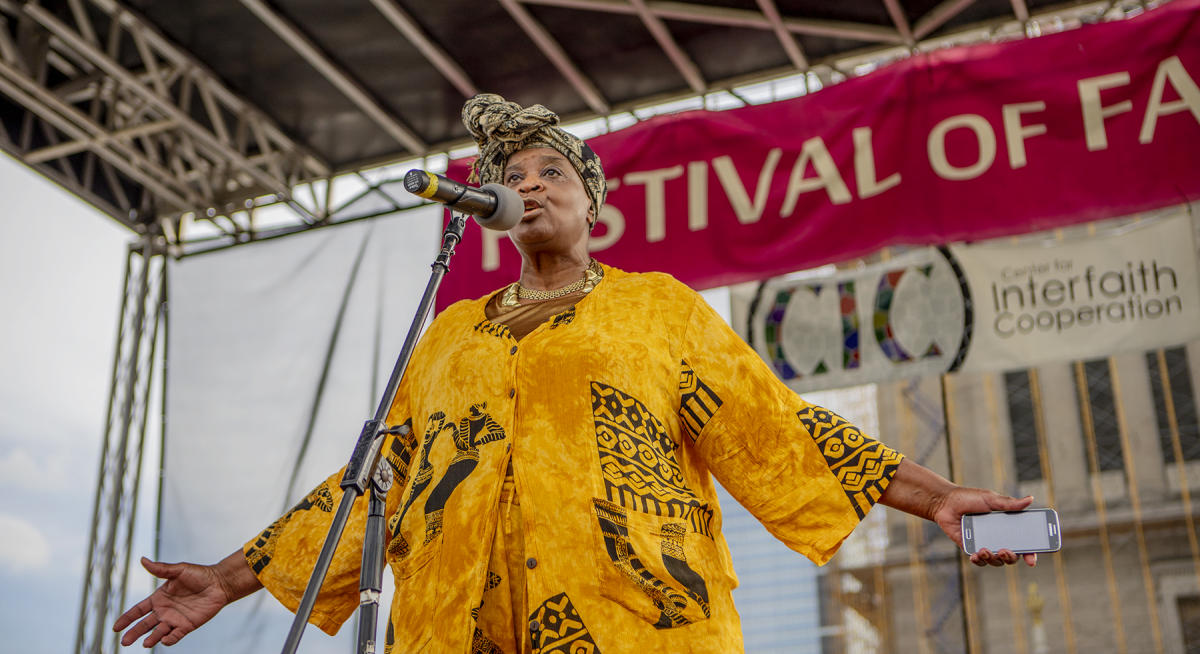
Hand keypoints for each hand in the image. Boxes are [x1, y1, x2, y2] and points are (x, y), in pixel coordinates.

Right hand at [113, 551, 259, 646]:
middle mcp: (164, 611)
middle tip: (124, 641)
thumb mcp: (178, 570)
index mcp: (159, 598)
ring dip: (151, 638)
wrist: (219, 583)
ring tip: (145, 643)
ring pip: (158, 632)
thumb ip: (161, 569)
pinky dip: (169, 639)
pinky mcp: (187, 625)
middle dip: (134, 632)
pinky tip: (165, 640)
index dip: (127, 618)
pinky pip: (176, 635)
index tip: (115, 627)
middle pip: (145, 624)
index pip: (138, 610)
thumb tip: (142, 560)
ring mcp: (175, 619)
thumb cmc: (199, 575)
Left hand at [932, 487, 1037, 567]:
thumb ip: (1010, 504)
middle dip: (1011, 558)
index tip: (1031, 560)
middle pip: (1012, 556)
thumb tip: (1030, 500)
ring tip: (985, 550)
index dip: (1030, 553)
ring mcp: (985, 544)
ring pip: (996, 561)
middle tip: (1005, 551)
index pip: (1024, 543)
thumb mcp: (991, 499)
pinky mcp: (971, 548)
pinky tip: (977, 555)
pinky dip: (979, 560)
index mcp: (1007, 527)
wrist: (945, 502)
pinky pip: (979, 561)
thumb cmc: (969, 498)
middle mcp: (998, 538)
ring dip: (994, 559)